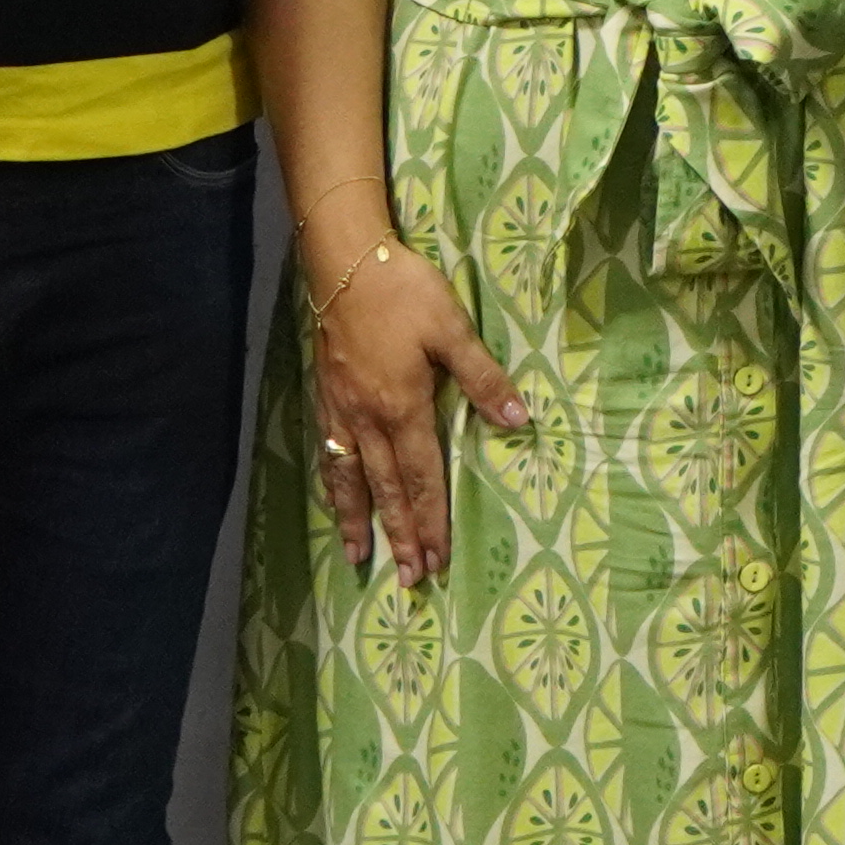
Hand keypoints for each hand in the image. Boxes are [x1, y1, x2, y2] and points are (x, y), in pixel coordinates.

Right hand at [306, 239, 523, 588]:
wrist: (345, 264)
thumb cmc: (404, 293)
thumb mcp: (453, 329)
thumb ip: (483, 377)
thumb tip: (518, 418)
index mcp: (404, 408)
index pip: (422, 478)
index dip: (431, 520)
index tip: (436, 560)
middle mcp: (369, 420)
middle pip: (387, 490)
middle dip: (401, 536)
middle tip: (409, 580)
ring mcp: (343, 411)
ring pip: (351, 480)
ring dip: (359, 522)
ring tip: (360, 559)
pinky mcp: (327, 398)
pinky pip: (330, 455)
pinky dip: (334, 487)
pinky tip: (335, 501)